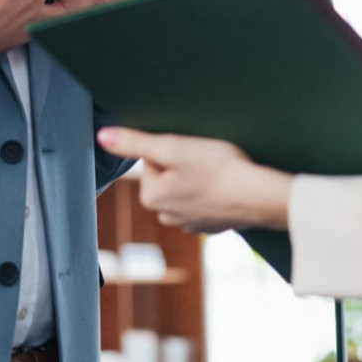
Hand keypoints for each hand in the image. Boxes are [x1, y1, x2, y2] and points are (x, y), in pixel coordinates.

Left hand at [96, 128, 292, 232]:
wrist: (259, 197)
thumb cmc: (217, 169)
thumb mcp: (174, 147)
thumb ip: (135, 142)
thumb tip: (102, 136)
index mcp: (151, 197)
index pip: (152, 159)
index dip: (172, 148)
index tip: (190, 151)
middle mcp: (166, 216)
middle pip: (168, 174)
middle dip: (183, 163)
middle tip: (205, 159)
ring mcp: (190, 223)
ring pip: (186, 187)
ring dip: (198, 176)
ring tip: (217, 171)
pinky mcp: (211, 224)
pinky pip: (204, 199)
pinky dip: (212, 190)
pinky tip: (226, 185)